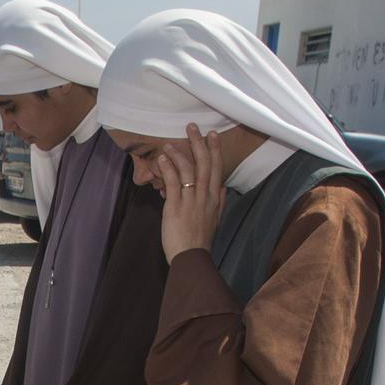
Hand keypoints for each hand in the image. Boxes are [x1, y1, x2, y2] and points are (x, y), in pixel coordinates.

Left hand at [155, 122, 226, 263]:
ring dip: (179, 154)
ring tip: (170, 144)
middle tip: (193, 127)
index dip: (214, 150)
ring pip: (187, 170)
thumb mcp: (215, 219)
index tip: (212, 135)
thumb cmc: (200, 240)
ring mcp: (191, 201)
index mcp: (214, 198)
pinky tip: (161, 159)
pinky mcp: (175, 207)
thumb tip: (222, 187)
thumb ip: (219, 201)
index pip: (216, 168)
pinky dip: (167, 168)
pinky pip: (173, 182)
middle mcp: (205, 196)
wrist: (192, 258)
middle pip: (204, 163)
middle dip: (199, 143)